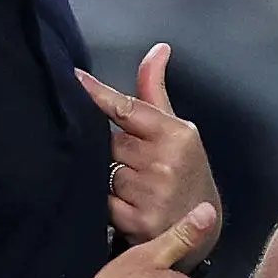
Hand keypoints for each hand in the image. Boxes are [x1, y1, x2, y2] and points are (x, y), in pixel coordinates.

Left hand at [83, 44, 221, 246]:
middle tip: (136, 165)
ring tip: (136, 189)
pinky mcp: (140, 222)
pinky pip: (103, 202)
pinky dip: (109, 204)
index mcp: (176, 134)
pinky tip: (129, 207)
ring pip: (104, 173)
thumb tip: (158, 48)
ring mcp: (153, 193)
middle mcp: (166, 161)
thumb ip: (155, 91)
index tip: (74, 77)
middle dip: (115, 152)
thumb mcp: (176, 129)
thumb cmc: (184, 170)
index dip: (98, 94)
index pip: (127, 109)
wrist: (203, 228)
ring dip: (110, 179)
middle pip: (110, 144)